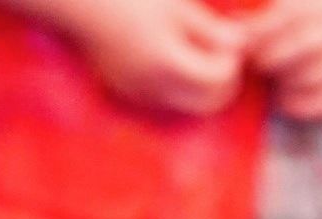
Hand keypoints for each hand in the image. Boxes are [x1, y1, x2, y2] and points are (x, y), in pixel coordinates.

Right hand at [72, 0, 247, 115]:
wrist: (80, 7)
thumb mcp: (177, 6)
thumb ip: (210, 29)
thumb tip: (241, 44)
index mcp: (166, 62)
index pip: (219, 79)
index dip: (232, 61)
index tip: (228, 39)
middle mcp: (152, 87)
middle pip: (208, 103)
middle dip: (223, 80)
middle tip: (221, 51)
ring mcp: (138, 94)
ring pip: (188, 105)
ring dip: (201, 86)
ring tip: (198, 52)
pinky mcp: (127, 94)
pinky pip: (166, 100)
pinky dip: (179, 86)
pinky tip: (174, 58)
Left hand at [241, 0, 321, 118]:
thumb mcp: (309, 6)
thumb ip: (271, 15)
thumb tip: (232, 27)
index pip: (273, 24)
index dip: (251, 39)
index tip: (243, 47)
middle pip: (277, 56)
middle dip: (262, 63)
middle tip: (259, 66)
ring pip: (291, 82)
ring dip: (278, 83)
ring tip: (279, 77)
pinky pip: (308, 106)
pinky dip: (292, 103)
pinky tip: (289, 95)